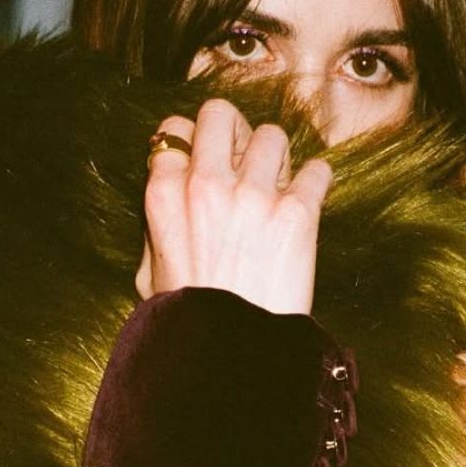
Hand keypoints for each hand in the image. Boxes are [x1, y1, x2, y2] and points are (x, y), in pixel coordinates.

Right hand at [136, 98, 332, 314]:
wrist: (232, 352)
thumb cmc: (187, 320)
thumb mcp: (148, 273)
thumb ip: (155, 226)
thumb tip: (168, 192)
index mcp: (164, 195)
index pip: (174, 131)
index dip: (192, 143)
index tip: (207, 160)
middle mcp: (206, 185)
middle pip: (220, 114)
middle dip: (234, 131)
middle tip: (244, 159)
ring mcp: (254, 196)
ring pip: (272, 135)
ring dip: (277, 158)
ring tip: (278, 186)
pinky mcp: (296, 212)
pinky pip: (317, 169)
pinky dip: (315, 184)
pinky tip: (307, 203)